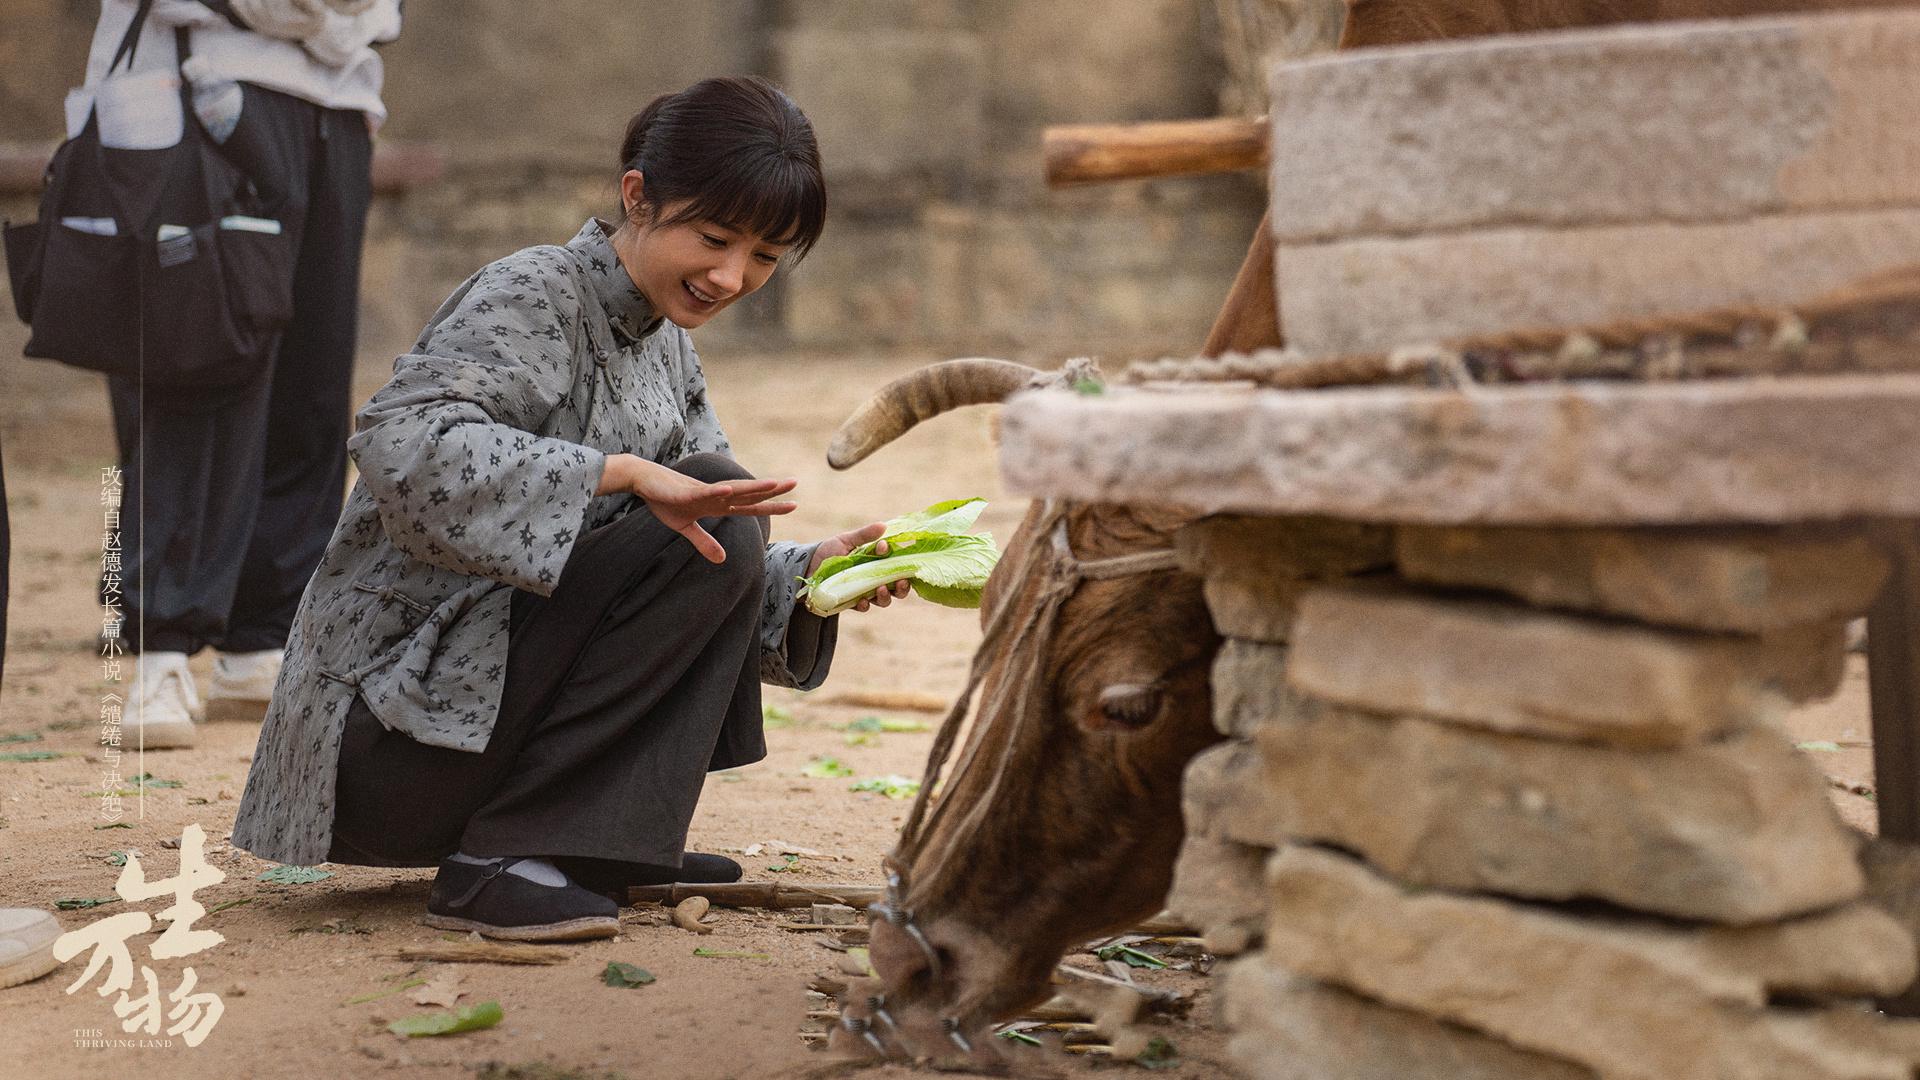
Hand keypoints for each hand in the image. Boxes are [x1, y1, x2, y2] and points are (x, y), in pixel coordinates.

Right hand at [599, 454, 795, 563]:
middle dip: (772, 490)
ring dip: (752, 486)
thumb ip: (704, 542)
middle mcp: (716, 495)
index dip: (771, 506)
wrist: (642, 481)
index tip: (793, 505)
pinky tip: (731, 490)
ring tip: (773, 483)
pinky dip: (718, 491)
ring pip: (733, 489)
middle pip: (749, 493)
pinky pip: (705, 492)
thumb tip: (722, 559)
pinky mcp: (686, 491)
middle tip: (795, 483)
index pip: (750, 506)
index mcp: (718, 505)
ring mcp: (702, 491)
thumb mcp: (685, 527)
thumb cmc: (664, 500)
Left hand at [807, 522, 911, 612]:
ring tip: (881, 589)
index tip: (887, 551)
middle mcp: (873, 579)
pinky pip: (863, 607)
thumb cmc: (827, 552)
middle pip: (897, 588)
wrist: (805, 567)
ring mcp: (863, 592)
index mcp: (876, 563)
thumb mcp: (846, 540)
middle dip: (903, 587)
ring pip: (883, 600)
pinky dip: (864, 605)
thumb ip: (864, 535)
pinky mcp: (850, 603)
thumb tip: (884, 525)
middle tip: (902, 582)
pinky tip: (862, 600)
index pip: (897, 566)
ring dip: (886, 596)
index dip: (901, 563)